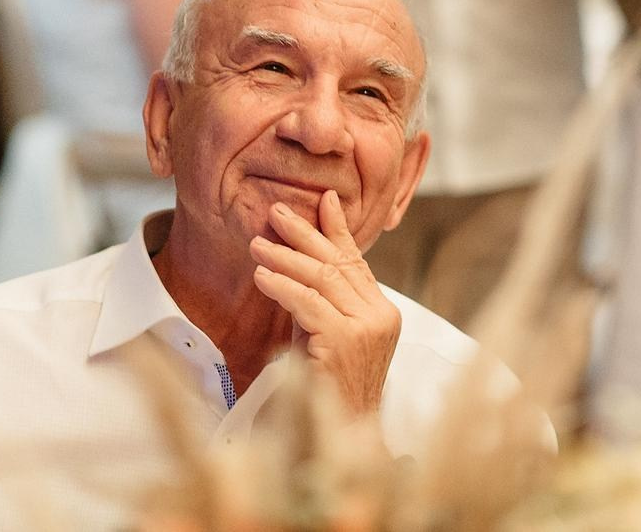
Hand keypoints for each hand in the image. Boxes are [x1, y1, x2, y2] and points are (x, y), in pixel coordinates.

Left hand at [249, 191, 400, 415]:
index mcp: (383, 312)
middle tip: (276, 212)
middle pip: (339, 263)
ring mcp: (367, 329)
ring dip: (285, 258)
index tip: (323, 200)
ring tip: (257, 244)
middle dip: (305, 234)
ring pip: (323, 278)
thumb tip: (298, 261)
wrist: (339, 440)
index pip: (357, 262)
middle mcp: (381, 316)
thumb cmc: (326, 391)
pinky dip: (282, 287)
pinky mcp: (346, 342)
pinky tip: (262, 277)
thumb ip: (321, 300)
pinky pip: (308, 303)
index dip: (338, 230)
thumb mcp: (325, 334)